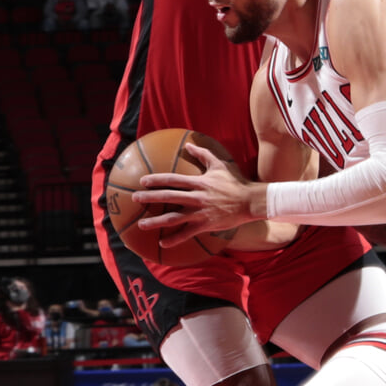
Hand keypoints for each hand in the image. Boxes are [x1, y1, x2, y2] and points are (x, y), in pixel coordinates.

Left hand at [132, 144, 260, 246]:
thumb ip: (202, 154)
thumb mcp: (219, 165)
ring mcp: (200, 213)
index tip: (142, 181)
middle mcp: (197, 197)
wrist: (250, 201)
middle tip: (134, 198)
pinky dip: (174, 239)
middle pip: (169, 197)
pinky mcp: (205, 225)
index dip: (156, 180)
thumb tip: (189, 144)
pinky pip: (187, 234)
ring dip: (156, 221)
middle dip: (150, 198)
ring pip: (174, 218)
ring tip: (141, 224)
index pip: (173, 180)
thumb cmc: (235, 182)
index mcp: (198, 182)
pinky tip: (162, 242)